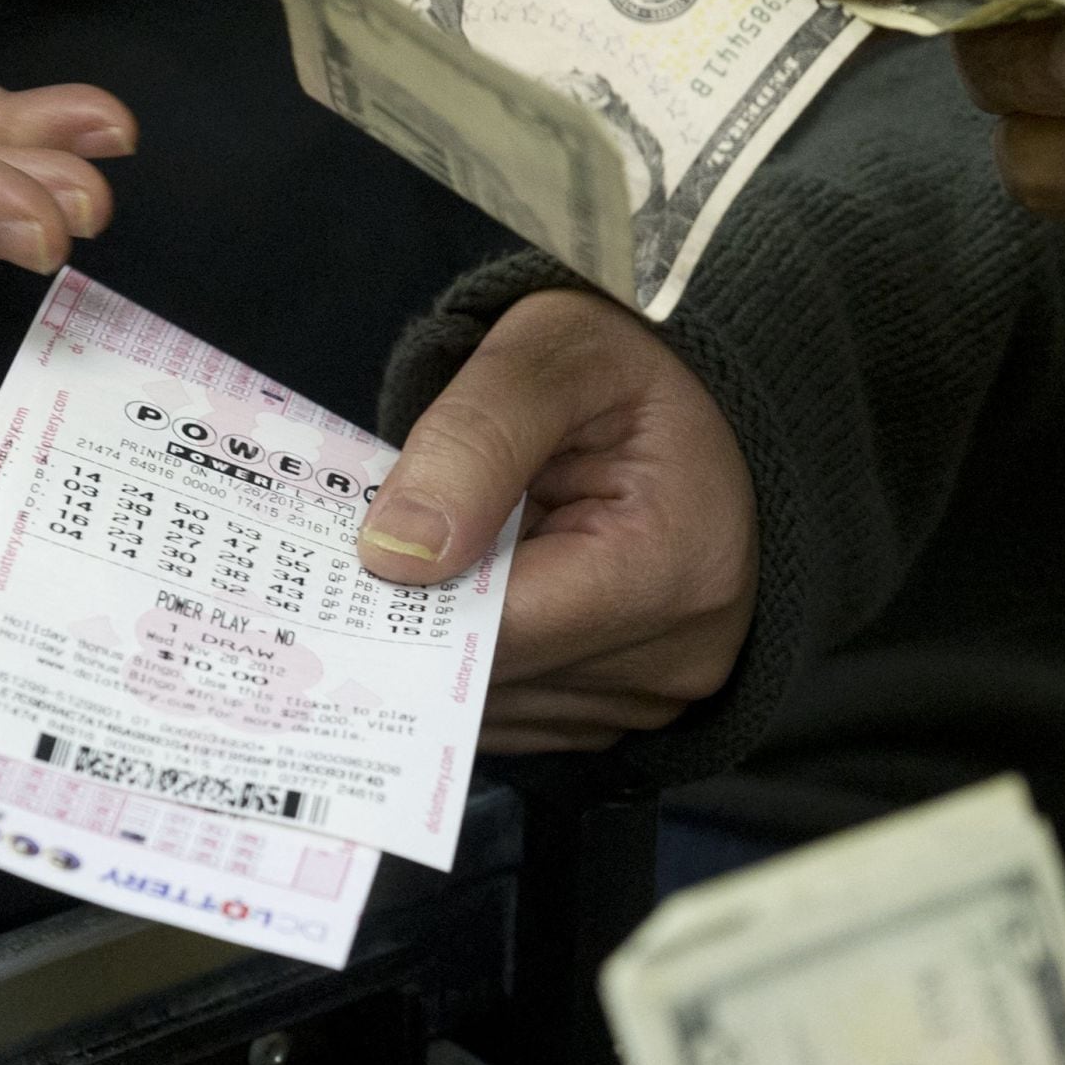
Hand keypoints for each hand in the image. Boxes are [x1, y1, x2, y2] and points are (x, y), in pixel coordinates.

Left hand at [357, 290, 758, 755]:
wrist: (716, 396)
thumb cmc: (638, 361)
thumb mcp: (555, 354)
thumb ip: (471, 440)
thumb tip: (391, 556)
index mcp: (672, 567)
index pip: (499, 628)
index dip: (410, 598)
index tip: (348, 560)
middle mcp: (677, 656)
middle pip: (492, 681)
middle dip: (424, 618)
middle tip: (370, 552)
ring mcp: (661, 695)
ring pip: (496, 709)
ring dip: (451, 642)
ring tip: (445, 557)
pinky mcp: (635, 709)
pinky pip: (523, 710)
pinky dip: (484, 658)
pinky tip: (480, 590)